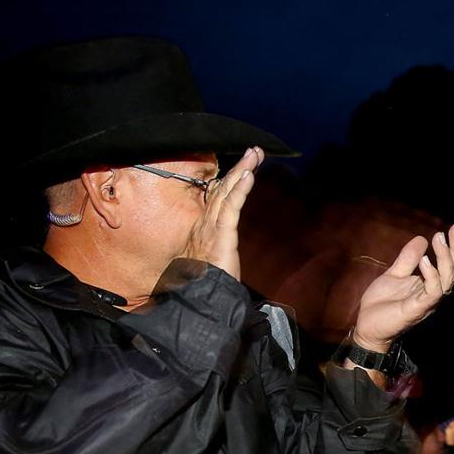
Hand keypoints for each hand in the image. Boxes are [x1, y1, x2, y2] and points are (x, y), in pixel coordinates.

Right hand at [179, 146, 262, 279]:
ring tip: (254, 154)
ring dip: (242, 171)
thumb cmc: (202, 288)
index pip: (216, 200)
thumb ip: (213, 257)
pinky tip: (248, 175)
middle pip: (223, 190)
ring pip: (227, 192)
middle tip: (254, 152)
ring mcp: (211, 228)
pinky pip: (231, 207)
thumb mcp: (209, 267)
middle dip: (239, 169)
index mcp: (202, 231)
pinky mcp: (221, 235)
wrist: (198, 301)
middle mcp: (204, 224)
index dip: (229, 182)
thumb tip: (217, 257)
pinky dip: (240, 189)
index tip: (242, 169)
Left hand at [353, 225, 453, 351]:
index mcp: (431, 287)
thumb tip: (422, 239)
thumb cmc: (381, 305)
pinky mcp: (416, 309)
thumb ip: (408, 259)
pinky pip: (431, 292)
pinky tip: (424, 259)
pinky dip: (431, 275)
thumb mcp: (394, 274)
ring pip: (447, 280)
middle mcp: (434, 294)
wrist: (366, 326)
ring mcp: (427, 302)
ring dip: (445, 258)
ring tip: (439, 237)